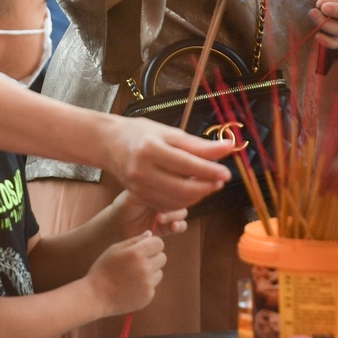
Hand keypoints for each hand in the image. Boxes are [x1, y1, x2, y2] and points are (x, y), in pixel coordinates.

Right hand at [87, 232, 166, 317]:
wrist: (96, 296)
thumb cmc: (103, 269)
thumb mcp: (114, 249)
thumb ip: (134, 240)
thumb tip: (150, 234)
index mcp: (136, 253)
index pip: (159, 243)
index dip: (152, 244)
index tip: (145, 249)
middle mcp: (145, 267)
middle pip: (162, 257)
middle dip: (153, 258)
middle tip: (138, 262)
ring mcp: (147, 283)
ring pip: (159, 272)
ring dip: (150, 272)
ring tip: (132, 276)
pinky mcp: (148, 296)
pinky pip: (153, 286)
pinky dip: (145, 286)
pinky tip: (131, 287)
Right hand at [102, 118, 231, 212]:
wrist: (110, 143)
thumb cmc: (141, 134)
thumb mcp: (170, 133)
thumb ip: (198, 145)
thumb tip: (227, 148)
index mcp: (151, 149)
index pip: (187, 165)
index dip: (209, 171)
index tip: (227, 173)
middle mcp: (142, 171)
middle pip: (183, 188)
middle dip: (206, 187)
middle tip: (221, 180)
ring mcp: (139, 187)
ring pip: (177, 200)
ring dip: (198, 195)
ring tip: (209, 183)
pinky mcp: (139, 197)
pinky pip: (168, 204)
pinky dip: (184, 200)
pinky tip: (191, 189)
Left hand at [106, 190, 187, 239]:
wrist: (119, 223)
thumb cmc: (126, 203)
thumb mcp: (139, 191)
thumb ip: (155, 186)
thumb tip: (171, 177)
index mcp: (162, 186)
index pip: (179, 182)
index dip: (182, 184)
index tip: (179, 186)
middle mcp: (168, 199)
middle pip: (184, 197)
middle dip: (178, 201)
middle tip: (165, 205)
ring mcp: (169, 212)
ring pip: (183, 211)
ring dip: (176, 215)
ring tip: (161, 218)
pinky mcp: (168, 227)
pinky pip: (181, 226)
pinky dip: (179, 226)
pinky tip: (172, 226)